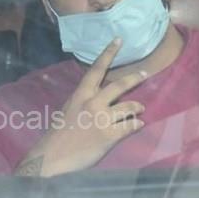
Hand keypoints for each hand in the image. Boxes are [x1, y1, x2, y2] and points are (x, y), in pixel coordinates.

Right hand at [16, 38, 146, 176]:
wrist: (53, 157)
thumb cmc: (57, 135)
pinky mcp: (110, 135)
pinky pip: (130, 126)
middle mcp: (93, 103)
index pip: (96, 70)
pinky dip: (136, 124)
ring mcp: (103, 119)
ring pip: (129, 107)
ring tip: (140, 109)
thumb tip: (95, 97)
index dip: (108, 54)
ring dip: (137, 107)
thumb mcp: (67, 111)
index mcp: (80, 95)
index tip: (119, 40)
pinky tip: (137, 125)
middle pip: (120, 86)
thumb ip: (82, 102)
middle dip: (135, 78)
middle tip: (144, 73)